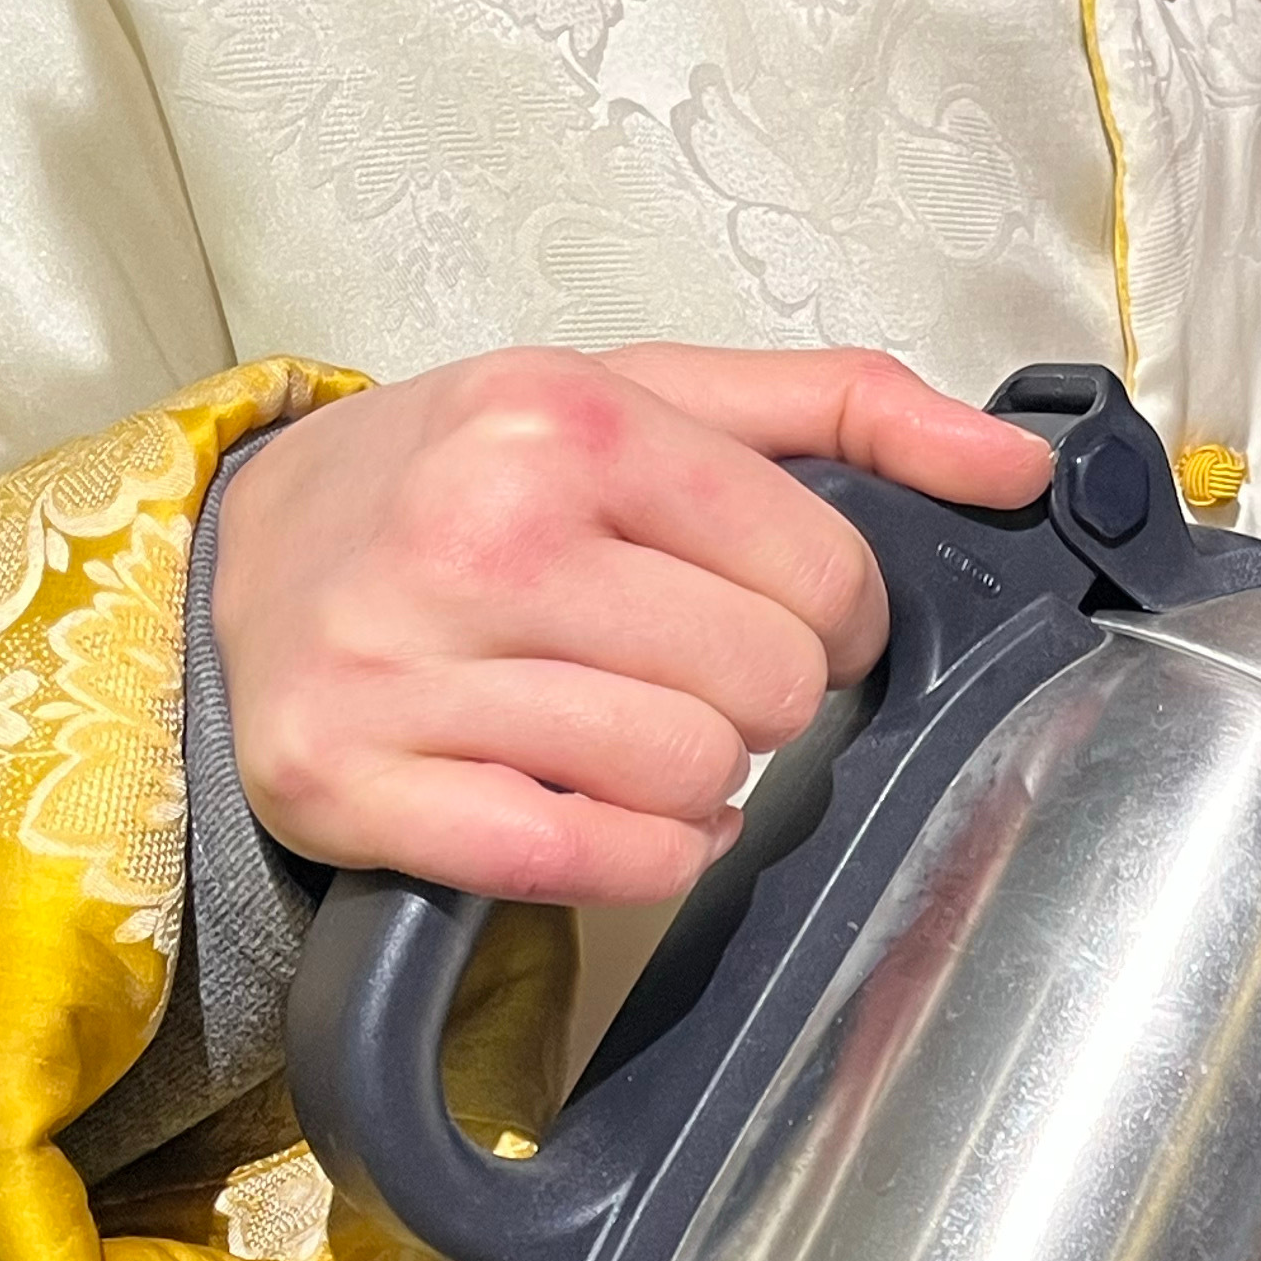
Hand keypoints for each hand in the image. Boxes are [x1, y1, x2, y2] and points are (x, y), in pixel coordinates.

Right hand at [214, 344, 1051, 906]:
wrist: (244, 565)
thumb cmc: (464, 486)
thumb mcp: (637, 398)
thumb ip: (840, 411)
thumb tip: (1016, 468)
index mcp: (566, 419)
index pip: (827, 571)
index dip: (835, 615)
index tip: (776, 610)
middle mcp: (482, 533)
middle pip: (770, 686)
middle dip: (761, 699)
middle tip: (685, 674)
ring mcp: (409, 669)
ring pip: (692, 779)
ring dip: (697, 784)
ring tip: (633, 735)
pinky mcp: (359, 787)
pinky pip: (586, 863)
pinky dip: (633, 855)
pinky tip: (607, 809)